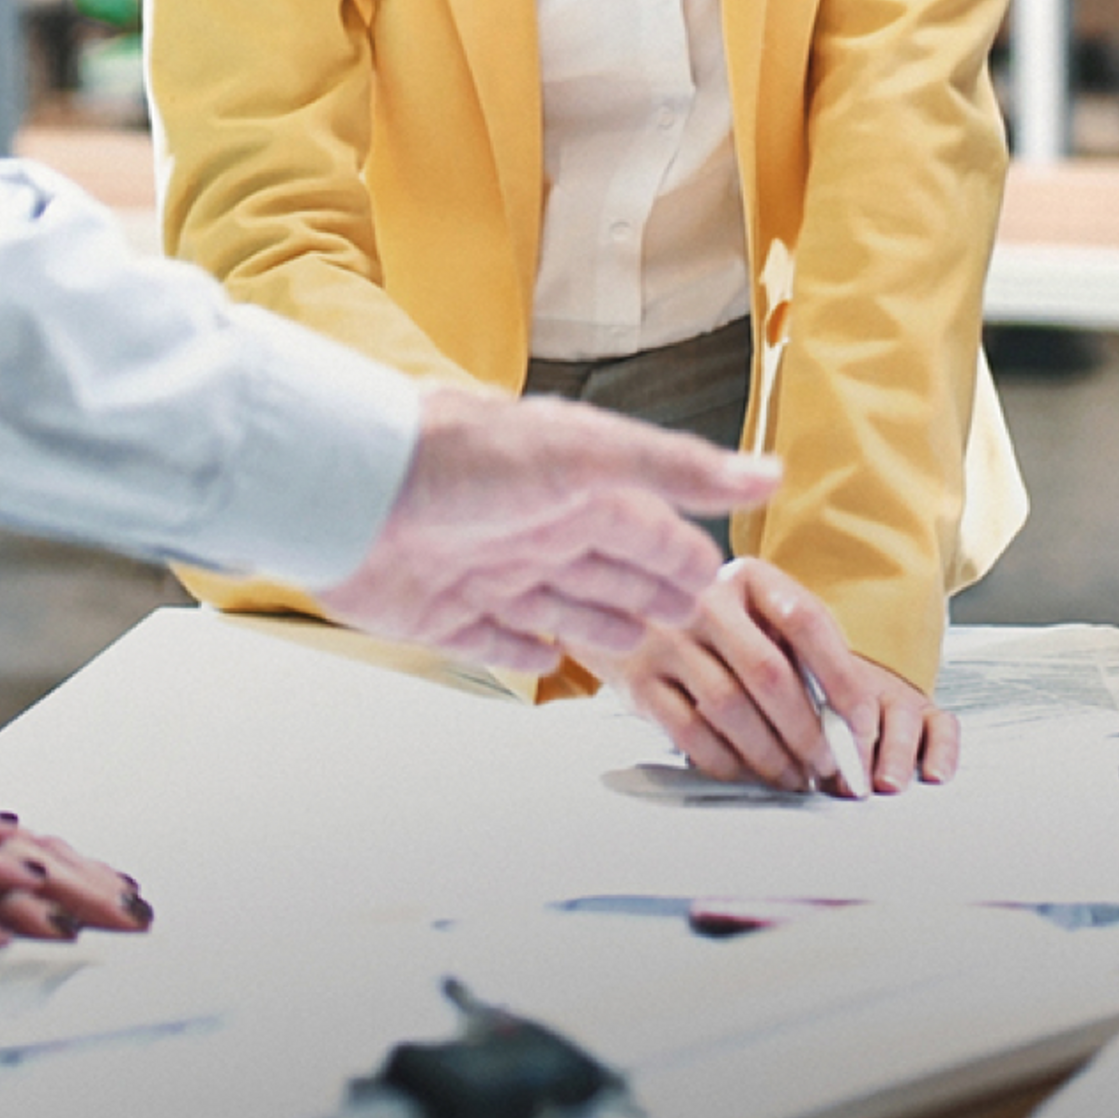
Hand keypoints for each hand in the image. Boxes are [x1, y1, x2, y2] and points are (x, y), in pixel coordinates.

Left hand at [323, 386, 776, 675]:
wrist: (350, 489)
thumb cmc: (463, 458)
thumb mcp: (585, 455)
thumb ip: (674, 467)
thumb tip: (768, 473)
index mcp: (573, 489)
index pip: (646, 528)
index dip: (683, 555)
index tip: (718, 577)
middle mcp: (534, 530)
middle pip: (608, 570)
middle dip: (650, 589)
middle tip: (690, 615)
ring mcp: (487, 573)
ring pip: (561, 607)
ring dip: (600, 623)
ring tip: (635, 643)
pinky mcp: (442, 615)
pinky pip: (495, 642)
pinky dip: (522, 652)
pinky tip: (544, 662)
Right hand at [618, 558, 956, 793]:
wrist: (618, 610)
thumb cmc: (716, 624)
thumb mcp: (758, 614)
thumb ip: (802, 650)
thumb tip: (853, 724)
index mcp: (748, 575)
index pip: (808, 621)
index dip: (844, 678)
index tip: (864, 725)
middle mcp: (703, 598)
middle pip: (769, 672)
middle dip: (807, 730)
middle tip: (828, 765)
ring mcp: (664, 637)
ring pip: (729, 708)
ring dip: (770, 754)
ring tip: (792, 777)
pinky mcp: (637, 679)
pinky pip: (690, 732)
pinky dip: (726, 762)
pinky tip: (747, 774)